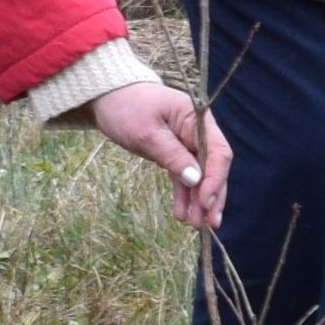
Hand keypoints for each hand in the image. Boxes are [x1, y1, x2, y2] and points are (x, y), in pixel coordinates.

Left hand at [89, 80, 229, 228]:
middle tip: (208, 223)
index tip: (206, 202)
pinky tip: (181, 214)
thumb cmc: (127, 108)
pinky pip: (184, 176)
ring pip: (200, 175)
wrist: (107, 98)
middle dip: (211, 195)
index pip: (217, 151)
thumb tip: (196, 180)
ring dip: (198, 200)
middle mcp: (197, 131)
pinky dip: (183, 194)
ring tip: (196, 225)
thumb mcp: (147, 133)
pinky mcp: (175, 153)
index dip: (215, 178)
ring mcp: (187, 143)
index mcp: (197, 119)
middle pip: (213, 166)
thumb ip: (172, 156)